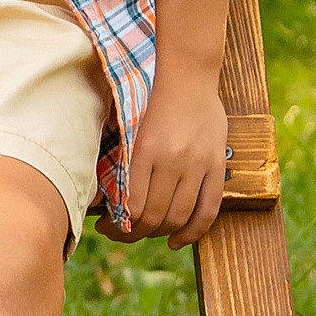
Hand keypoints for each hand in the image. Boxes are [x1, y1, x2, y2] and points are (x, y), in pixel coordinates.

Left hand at [115, 59, 228, 245]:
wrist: (188, 75)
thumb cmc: (152, 100)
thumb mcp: (129, 128)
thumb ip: (118, 162)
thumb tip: (99, 199)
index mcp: (145, 151)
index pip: (132, 207)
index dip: (117, 227)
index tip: (107, 227)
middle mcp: (172, 160)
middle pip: (155, 217)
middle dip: (134, 234)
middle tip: (122, 233)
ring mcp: (198, 164)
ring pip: (180, 217)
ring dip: (161, 234)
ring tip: (147, 233)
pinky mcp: (216, 165)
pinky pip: (209, 209)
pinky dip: (193, 232)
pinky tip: (178, 240)